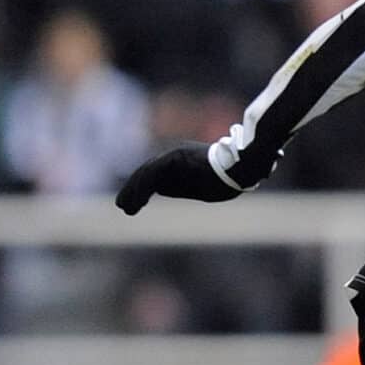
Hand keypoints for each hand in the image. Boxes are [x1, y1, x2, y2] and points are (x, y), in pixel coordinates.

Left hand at [114, 141, 240, 214]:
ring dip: (133, 192)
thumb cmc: (227, 179)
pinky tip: (137, 202)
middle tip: (124, 207)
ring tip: (126, 208)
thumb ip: (178, 186)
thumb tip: (159, 189)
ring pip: (145, 173)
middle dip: (133, 191)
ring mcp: (173, 155)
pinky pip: (151, 173)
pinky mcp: (174, 157)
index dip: (142, 190)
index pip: (154, 176)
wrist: (240, 169)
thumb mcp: (198, 187)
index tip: (136, 205)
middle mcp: (173, 156)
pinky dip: (141, 188)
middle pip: (146, 173)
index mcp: (180, 162)